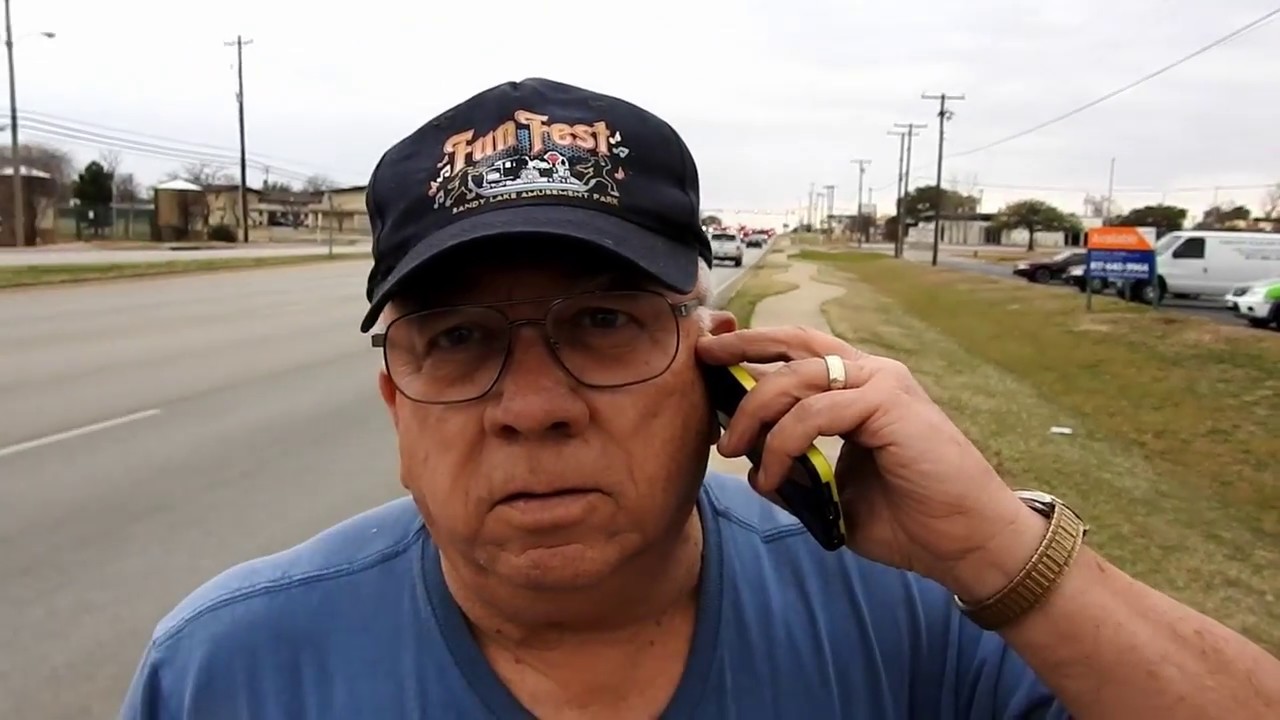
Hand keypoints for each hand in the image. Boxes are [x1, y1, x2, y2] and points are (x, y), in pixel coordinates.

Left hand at [697, 326, 1045, 599]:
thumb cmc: (911, 520)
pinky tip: (773, 475)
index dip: (755, 348)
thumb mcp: (837, 494)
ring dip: (754, 413)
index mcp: (860, 388)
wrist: (966, 542)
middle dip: (743, 345)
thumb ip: (799, 472)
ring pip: (797, 378)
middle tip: (704, 357)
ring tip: (730, 449)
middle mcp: (871, 375)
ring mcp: (882, 384)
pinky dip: (784, 443)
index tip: (712, 357)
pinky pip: (815, 413)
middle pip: (795, 342)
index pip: (800, 352)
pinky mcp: (889, 403)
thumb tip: (753, 469)